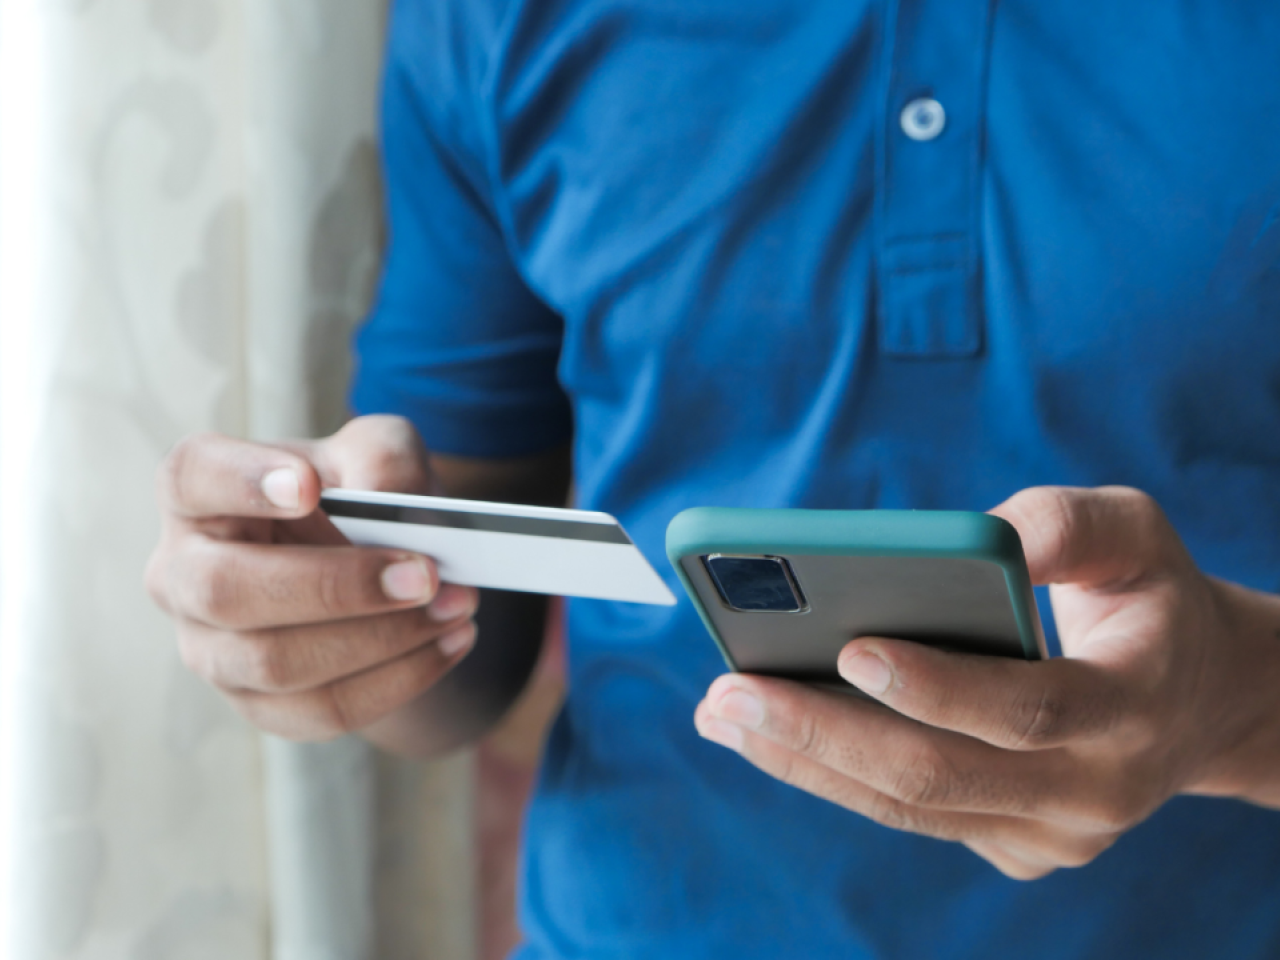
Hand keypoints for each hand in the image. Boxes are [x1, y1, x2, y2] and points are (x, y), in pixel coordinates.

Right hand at [145, 416, 478, 740]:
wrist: (376, 569)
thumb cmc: (357, 498)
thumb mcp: (378, 452)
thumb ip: (384, 458)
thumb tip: (389, 502)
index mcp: (197, 493)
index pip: (192, 476)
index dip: (243, 482)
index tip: (309, 485)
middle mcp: (183, 574)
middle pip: (227, 591)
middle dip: (336, 587)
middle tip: (426, 573)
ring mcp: (211, 649)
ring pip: (276, 663)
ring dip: (382, 639)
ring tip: (455, 607)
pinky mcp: (258, 705)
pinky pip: (321, 710)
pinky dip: (397, 679)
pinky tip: (450, 642)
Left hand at [694, 487, 1279, 878]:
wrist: (1202, 700)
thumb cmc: (1149, 597)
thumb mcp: (1135, 534)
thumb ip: (1064, 523)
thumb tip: (973, 537)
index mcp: (1133, 705)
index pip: (1028, 707)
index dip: (938, 685)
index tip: (848, 647)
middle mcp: (1094, 790)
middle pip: (939, 774)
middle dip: (823, 732)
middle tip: (727, 693)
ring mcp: (1052, 835)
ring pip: (909, 807)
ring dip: (804, 760)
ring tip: (719, 712)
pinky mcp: (1013, 847)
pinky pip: (910, 815)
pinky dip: (833, 773)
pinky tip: (765, 733)